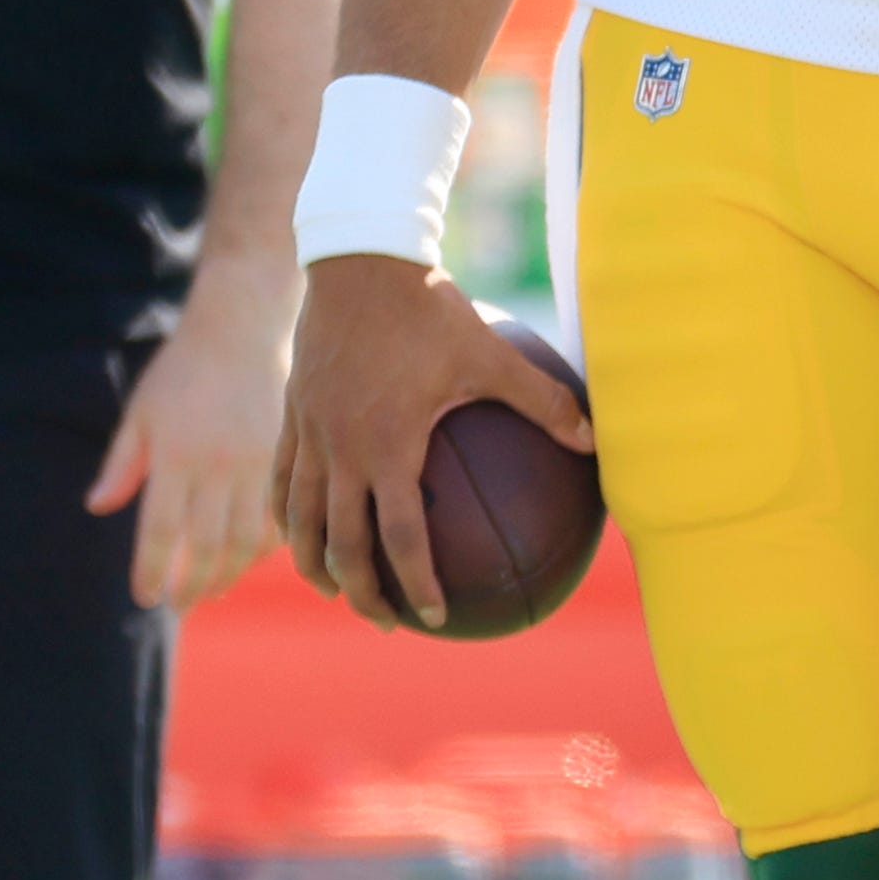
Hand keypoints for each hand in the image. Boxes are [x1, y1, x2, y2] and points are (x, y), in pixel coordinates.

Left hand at [89, 253, 295, 610]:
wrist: (243, 327)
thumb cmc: (183, 370)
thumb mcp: (142, 411)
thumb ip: (122, 463)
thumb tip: (97, 508)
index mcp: (176, 454)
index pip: (160, 531)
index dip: (151, 571)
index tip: (145, 597)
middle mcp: (218, 464)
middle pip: (205, 546)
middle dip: (190, 586)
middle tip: (178, 606)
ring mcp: (257, 463)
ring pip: (247, 540)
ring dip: (229, 574)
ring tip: (212, 590)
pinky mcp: (286, 459)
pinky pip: (279, 517)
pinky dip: (265, 546)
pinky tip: (250, 558)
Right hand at [275, 252, 592, 632]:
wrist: (358, 260)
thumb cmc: (430, 309)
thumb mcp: (491, 355)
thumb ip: (543, 400)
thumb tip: (596, 440)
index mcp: (388, 447)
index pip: (399, 537)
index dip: (415, 582)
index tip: (435, 615)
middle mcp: (340, 450)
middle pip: (339, 546)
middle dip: (360, 593)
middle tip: (386, 619)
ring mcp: (308, 434)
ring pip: (299, 521)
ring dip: (315, 563)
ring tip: (332, 589)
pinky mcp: (291, 414)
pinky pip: (282, 480)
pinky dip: (288, 515)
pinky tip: (301, 529)